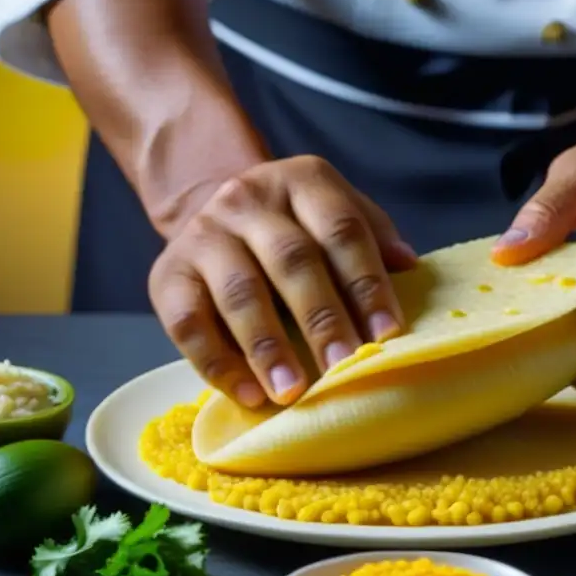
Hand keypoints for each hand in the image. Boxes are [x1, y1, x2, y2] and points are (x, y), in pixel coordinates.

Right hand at [149, 156, 417, 406]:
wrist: (211, 213)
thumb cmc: (292, 227)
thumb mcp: (332, 213)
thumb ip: (370, 234)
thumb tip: (409, 265)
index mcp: (301, 181)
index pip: (341, 229)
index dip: (366, 282)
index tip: (387, 333)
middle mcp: (247, 199)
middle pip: (292, 259)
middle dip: (322, 318)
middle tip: (345, 366)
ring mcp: (203, 235)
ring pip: (240, 292)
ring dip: (268, 346)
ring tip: (293, 391)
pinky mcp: (166, 275)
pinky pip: (188, 323)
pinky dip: (217, 363)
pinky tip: (249, 394)